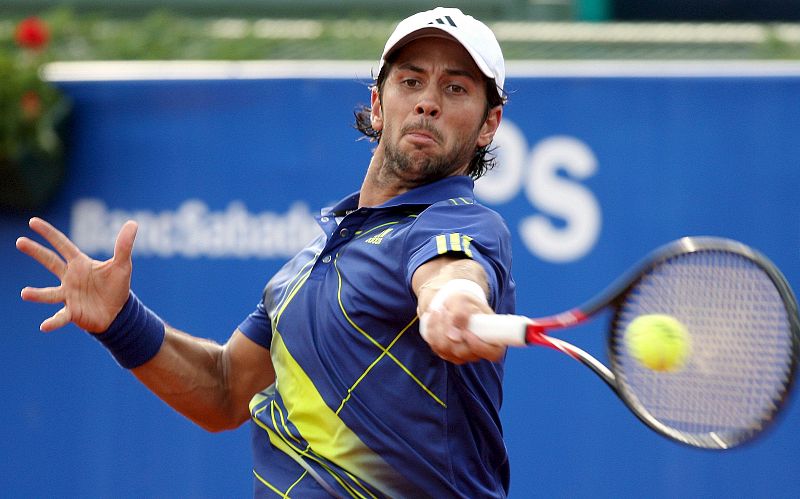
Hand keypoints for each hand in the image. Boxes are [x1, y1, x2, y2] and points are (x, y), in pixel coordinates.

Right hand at [16, 217, 137, 332]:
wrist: (118, 312)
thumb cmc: (116, 286)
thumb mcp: (122, 265)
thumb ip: (124, 246)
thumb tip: (133, 223)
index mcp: (79, 263)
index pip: (62, 245)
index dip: (49, 233)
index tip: (32, 222)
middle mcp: (70, 278)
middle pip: (50, 262)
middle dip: (36, 252)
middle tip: (20, 242)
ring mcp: (69, 295)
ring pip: (50, 293)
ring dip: (37, 294)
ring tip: (24, 293)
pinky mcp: (73, 312)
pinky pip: (61, 317)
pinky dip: (53, 322)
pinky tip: (44, 326)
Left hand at [418, 291, 505, 363]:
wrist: (452, 303)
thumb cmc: (463, 301)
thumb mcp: (462, 300)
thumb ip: (460, 314)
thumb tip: (454, 336)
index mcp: (492, 337)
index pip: (493, 353)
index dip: (479, 346)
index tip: (466, 332)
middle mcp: (478, 351)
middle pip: (462, 352)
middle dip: (450, 331)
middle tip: (446, 311)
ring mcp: (461, 355)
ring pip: (446, 350)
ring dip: (439, 328)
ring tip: (440, 310)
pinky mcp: (446, 354)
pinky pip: (435, 347)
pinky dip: (432, 330)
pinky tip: (435, 317)